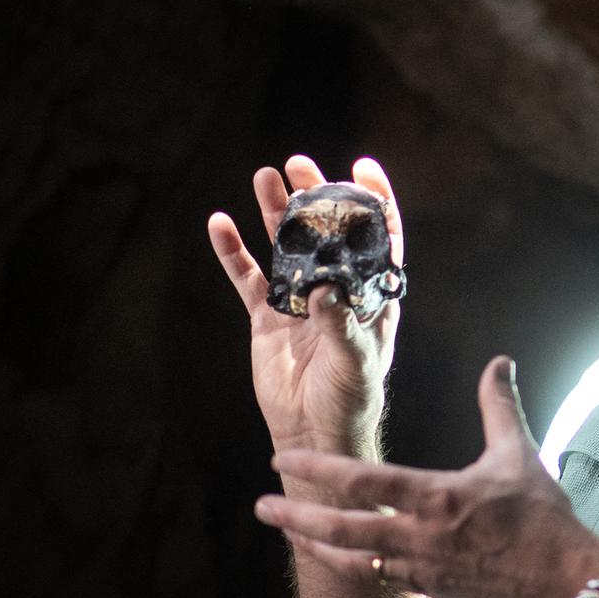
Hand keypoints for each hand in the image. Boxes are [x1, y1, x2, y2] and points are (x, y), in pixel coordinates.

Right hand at [208, 155, 404, 454]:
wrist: (314, 433)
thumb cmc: (350, 399)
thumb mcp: (356, 362)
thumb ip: (342, 326)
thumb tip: (325, 292)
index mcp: (371, 295)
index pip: (379, 238)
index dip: (373, 202)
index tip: (363, 167)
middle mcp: (336, 289)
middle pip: (326, 231)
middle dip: (315, 196)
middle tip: (300, 165)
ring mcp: (300, 300)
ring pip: (285, 246)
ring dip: (274, 212)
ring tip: (265, 175)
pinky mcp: (267, 317)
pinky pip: (248, 278)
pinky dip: (232, 252)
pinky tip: (219, 223)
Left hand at [256, 356, 598, 597]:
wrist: (565, 580)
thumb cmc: (543, 516)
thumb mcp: (520, 454)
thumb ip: (500, 406)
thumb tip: (499, 362)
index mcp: (437, 497)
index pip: (363, 481)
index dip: (318, 468)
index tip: (282, 459)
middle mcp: (420, 536)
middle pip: (342, 529)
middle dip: (297, 517)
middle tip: (261, 507)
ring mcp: (422, 567)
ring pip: (353, 561)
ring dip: (316, 546)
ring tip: (288, 535)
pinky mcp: (432, 588)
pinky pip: (379, 578)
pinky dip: (352, 567)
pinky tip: (338, 558)